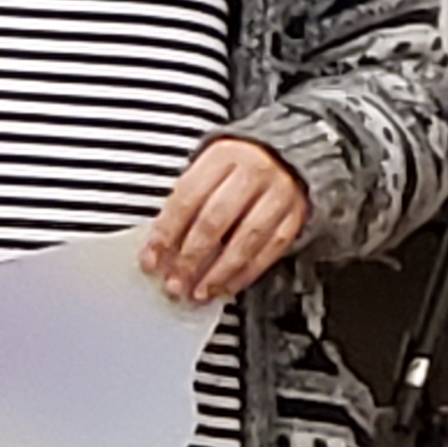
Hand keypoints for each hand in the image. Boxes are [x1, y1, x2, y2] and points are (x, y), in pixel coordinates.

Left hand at [146, 136, 309, 304]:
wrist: (287, 154)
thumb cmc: (239, 166)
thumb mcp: (209, 168)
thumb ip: (187, 203)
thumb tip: (161, 247)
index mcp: (223, 156)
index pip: (187, 198)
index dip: (166, 232)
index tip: (151, 258)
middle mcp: (253, 172)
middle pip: (215, 221)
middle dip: (190, 258)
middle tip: (175, 282)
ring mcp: (278, 194)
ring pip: (245, 240)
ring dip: (218, 273)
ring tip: (199, 292)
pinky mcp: (295, 215)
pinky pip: (269, 251)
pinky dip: (246, 274)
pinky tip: (227, 286)